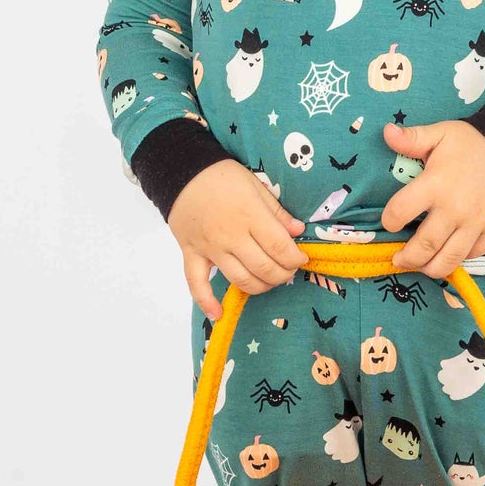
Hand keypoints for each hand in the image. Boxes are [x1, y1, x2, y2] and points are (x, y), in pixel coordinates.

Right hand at [169, 159, 307, 322]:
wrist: (182, 172)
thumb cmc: (223, 176)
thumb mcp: (256, 185)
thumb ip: (277, 211)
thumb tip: (298, 231)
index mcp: (250, 216)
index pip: (279, 248)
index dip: (295, 258)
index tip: (302, 258)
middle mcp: (231, 236)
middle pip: (263, 268)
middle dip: (283, 274)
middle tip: (289, 270)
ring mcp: (210, 248)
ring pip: (239, 280)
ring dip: (260, 287)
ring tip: (269, 280)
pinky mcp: (191, 255)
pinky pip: (196, 284)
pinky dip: (206, 302)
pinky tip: (218, 314)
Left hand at [379, 121, 484, 278]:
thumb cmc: (472, 142)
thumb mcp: (440, 134)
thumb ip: (412, 138)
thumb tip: (386, 131)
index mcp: (435, 184)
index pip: (400, 212)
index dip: (389, 221)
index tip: (390, 223)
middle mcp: (454, 209)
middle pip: (424, 246)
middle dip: (406, 258)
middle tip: (399, 259)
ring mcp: (475, 223)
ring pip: (448, 260)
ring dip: (429, 268)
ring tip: (420, 266)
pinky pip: (471, 255)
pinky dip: (457, 260)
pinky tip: (447, 255)